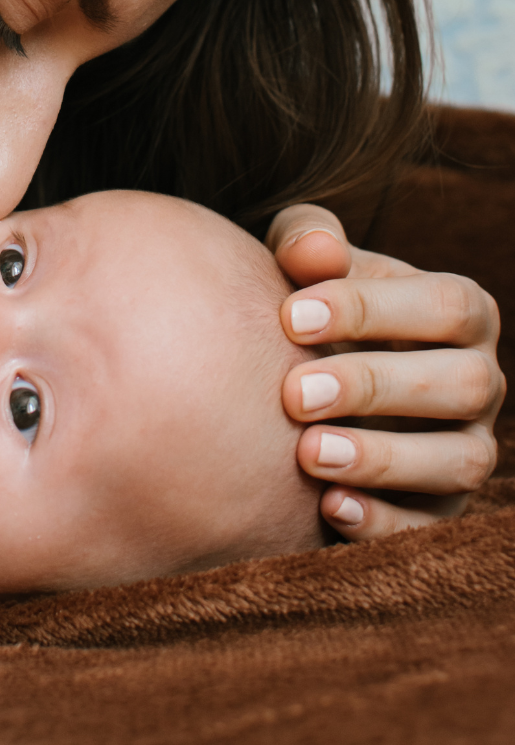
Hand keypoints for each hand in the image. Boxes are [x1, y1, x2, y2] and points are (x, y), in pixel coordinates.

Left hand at [268, 204, 504, 541]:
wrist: (297, 375)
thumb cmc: (309, 304)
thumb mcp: (302, 263)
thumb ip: (306, 242)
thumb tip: (314, 250)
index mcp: (460, 311)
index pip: (446, 305)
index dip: (373, 309)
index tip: (289, 316)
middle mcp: (479, 380)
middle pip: (464, 384)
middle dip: (376, 387)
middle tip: (294, 393)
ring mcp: (467, 447)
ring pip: (461, 461)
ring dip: (384, 459)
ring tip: (308, 452)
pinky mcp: (439, 507)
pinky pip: (431, 526)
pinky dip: (385, 521)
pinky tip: (328, 505)